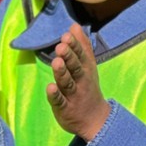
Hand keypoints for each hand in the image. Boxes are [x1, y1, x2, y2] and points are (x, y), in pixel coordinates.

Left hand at [46, 24, 109, 140]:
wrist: (95, 119)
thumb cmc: (87, 87)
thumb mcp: (88, 65)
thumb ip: (81, 46)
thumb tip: (74, 25)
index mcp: (86, 69)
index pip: (81, 55)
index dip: (74, 46)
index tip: (66, 35)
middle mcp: (81, 81)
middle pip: (75, 68)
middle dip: (69, 57)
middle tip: (61, 46)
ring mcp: (73, 95)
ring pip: (67, 83)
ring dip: (62, 73)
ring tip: (55, 62)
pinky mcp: (65, 109)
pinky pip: (60, 102)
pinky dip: (55, 95)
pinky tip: (49, 88)